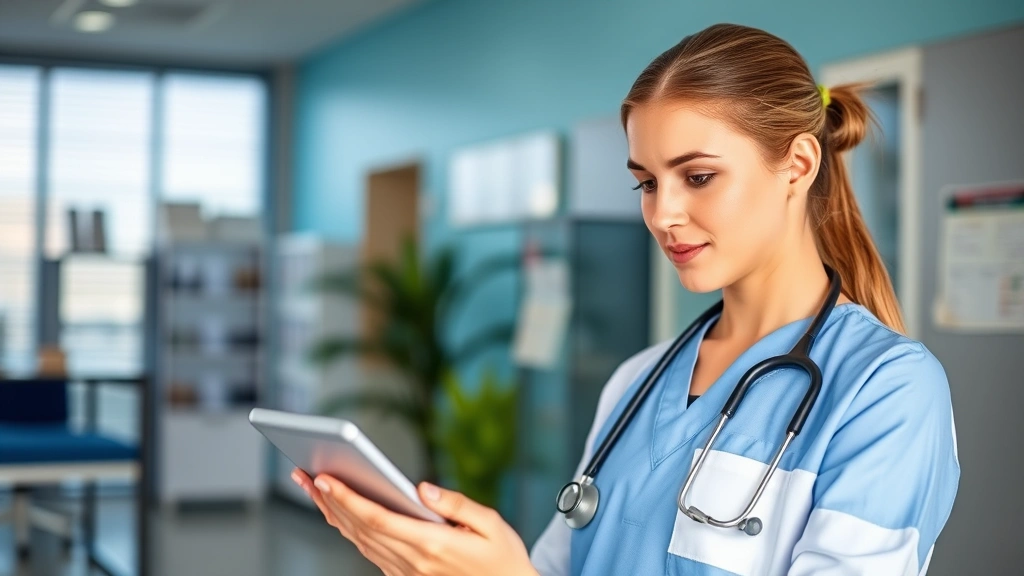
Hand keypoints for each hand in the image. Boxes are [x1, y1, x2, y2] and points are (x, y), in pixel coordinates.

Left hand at [292, 468, 538, 575]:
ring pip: (359, 541)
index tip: (324, 479)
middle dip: (328, 500)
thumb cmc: (505, 560)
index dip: (347, 499)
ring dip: (332, 514)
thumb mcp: (492, 525)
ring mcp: (408, 572)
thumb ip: (457, 503)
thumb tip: (422, 488)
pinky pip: (369, 551)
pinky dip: (349, 530)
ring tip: (312, 490)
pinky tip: (340, 514)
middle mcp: (414, 561)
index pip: (378, 519)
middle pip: (360, 528)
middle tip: (303, 474)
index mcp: (433, 545)